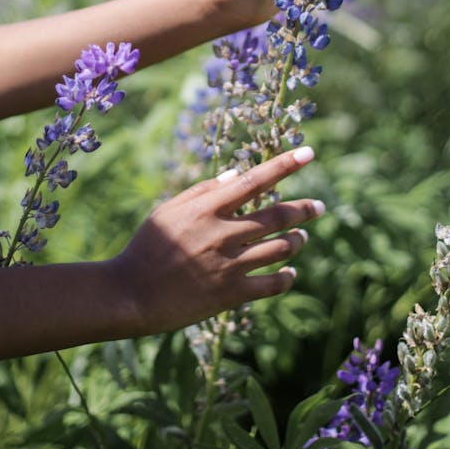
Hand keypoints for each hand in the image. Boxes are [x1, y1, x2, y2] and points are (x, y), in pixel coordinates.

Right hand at [112, 147, 323, 334]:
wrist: (130, 295)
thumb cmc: (147, 247)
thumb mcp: (168, 210)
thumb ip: (203, 190)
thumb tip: (239, 174)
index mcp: (207, 208)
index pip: (255, 180)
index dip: (285, 165)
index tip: (309, 152)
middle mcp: (223, 233)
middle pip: (277, 216)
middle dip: (304, 209)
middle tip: (319, 206)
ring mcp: (229, 265)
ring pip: (281, 248)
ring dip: (297, 240)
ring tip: (301, 237)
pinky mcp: (231, 294)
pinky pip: (272, 284)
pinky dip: (286, 277)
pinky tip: (290, 273)